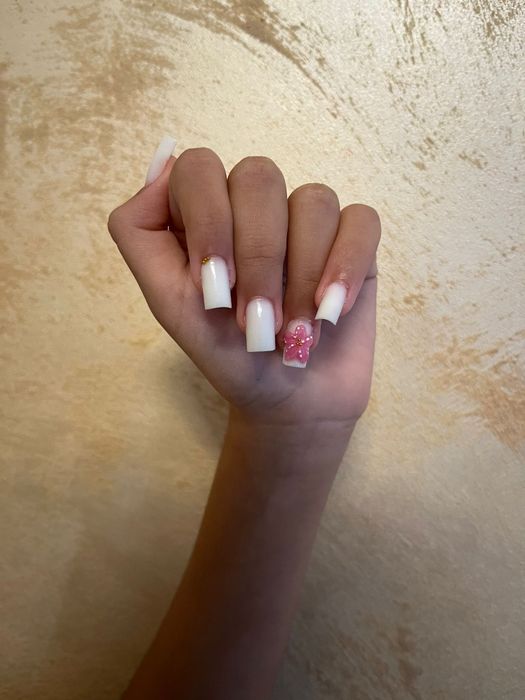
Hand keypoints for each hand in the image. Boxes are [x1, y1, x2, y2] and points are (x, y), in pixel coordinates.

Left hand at [108, 143, 380, 426]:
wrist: (288, 402)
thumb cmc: (226, 354)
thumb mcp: (167, 301)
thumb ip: (140, 231)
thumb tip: (165, 160)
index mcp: (206, 213)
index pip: (200, 169)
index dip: (209, 222)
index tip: (214, 287)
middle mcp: (256, 206)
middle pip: (259, 176)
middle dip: (257, 257)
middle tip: (254, 321)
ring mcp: (307, 221)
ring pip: (312, 200)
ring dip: (301, 274)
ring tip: (293, 332)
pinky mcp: (355, 241)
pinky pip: (360, 220)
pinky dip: (345, 266)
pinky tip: (331, 311)